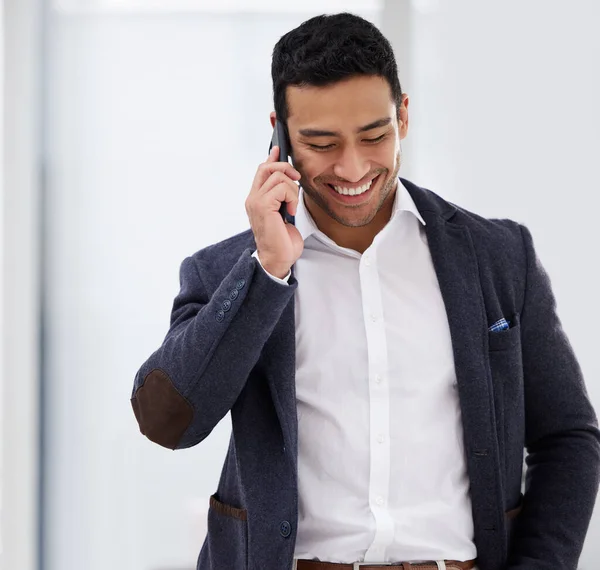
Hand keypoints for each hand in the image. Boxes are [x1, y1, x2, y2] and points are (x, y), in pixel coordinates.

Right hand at [245, 146, 303, 278]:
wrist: (278, 259)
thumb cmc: (282, 241)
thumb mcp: (284, 214)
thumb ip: (282, 197)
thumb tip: (290, 181)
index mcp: (256, 199)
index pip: (261, 171)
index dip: (271, 158)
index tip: (278, 149)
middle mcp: (253, 198)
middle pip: (266, 167)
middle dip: (285, 168)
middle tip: (297, 181)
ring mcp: (256, 202)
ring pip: (278, 176)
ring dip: (293, 191)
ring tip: (292, 208)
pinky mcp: (263, 206)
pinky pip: (282, 188)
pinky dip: (292, 198)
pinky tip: (290, 213)